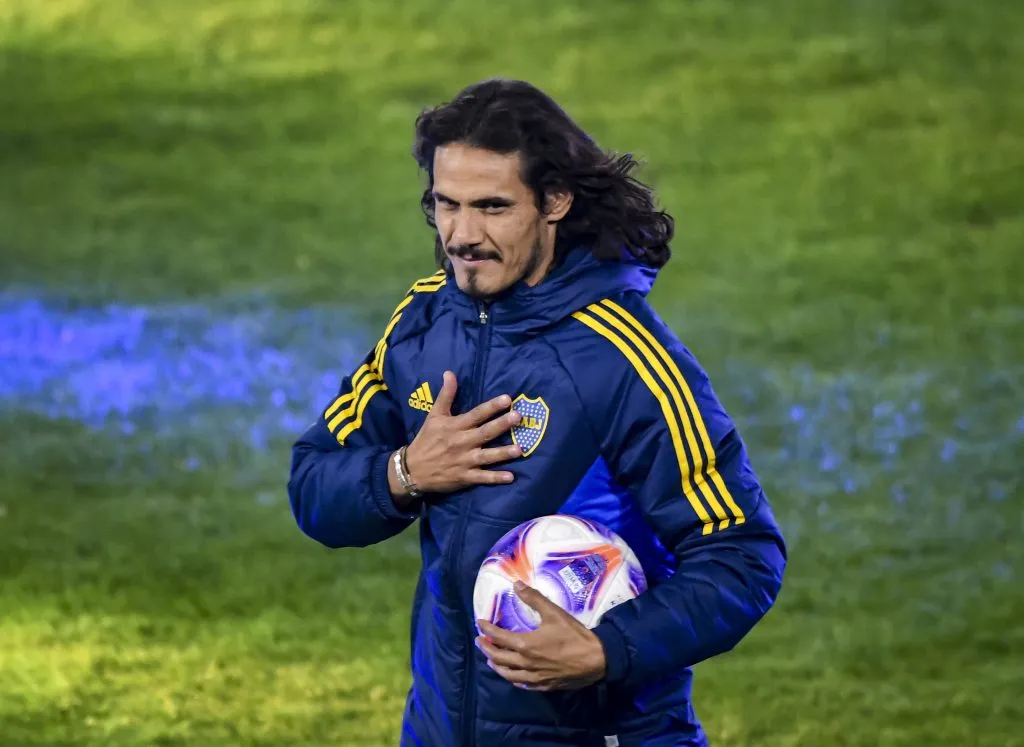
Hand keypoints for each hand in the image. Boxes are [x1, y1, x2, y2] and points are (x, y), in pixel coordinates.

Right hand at [402, 371, 522, 493]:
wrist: (412, 469)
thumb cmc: (426, 440)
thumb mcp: (434, 415)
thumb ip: (446, 395)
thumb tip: (449, 373)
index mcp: (455, 426)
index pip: (476, 414)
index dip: (492, 406)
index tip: (507, 399)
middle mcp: (462, 443)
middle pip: (485, 432)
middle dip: (502, 424)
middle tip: (518, 417)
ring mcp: (464, 461)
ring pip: (487, 456)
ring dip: (503, 453)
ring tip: (520, 449)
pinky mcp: (465, 477)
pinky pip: (482, 478)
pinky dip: (496, 478)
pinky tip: (511, 477)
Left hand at [476, 581, 606, 691]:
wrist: (596, 659)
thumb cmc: (574, 635)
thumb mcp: (554, 613)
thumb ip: (533, 599)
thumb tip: (516, 585)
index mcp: (525, 645)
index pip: (498, 637)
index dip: (487, 629)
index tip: (479, 623)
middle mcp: (525, 663)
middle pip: (498, 657)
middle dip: (486, 648)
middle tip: (480, 641)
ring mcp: (533, 677)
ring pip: (507, 674)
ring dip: (496, 665)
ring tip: (490, 659)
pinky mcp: (543, 685)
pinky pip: (522, 684)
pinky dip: (512, 678)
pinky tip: (512, 675)